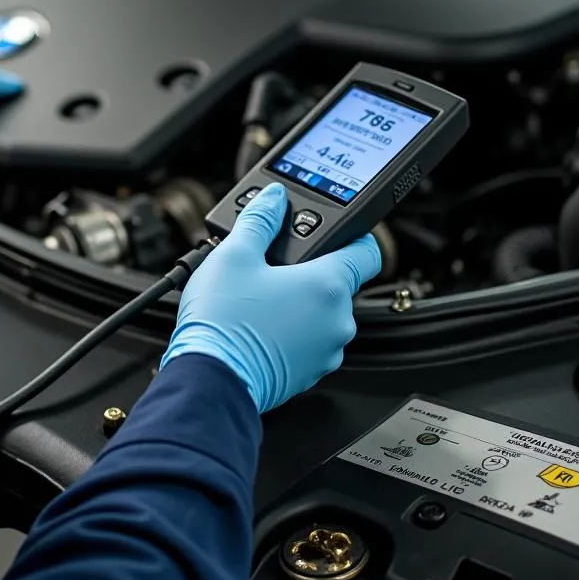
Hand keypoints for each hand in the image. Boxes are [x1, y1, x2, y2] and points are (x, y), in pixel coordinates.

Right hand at [160, 183, 380, 412]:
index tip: (332, 234)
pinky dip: (290, 333)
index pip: (368, 251)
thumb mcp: (233, 255)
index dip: (351, 236)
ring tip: (258, 302)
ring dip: (298, 305)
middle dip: (307, 274)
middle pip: (337, 283)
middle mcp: (338, 321)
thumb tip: (273, 198)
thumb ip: (259, 220)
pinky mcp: (309, 375)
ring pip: (321, 315)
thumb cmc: (224, 323)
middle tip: (270, 271)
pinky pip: (308, 343)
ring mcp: (326, 352)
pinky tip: (258, 328)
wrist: (210, 380)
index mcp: (329, 285)